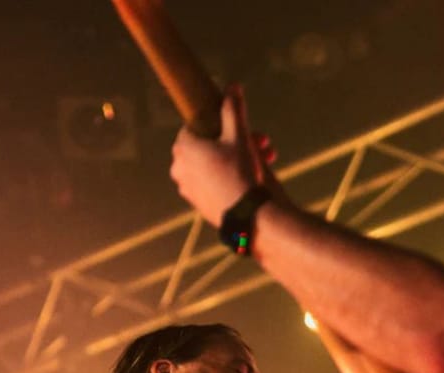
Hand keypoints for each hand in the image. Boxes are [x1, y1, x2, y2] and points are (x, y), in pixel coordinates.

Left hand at [171, 84, 269, 225]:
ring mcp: (186, 187)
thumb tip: (233, 86)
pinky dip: (228, 177)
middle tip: (262, 143)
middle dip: (238, 142)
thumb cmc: (239, 173)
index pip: (197, 125)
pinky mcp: (197, 202)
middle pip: (209, 145)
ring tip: (265, 160)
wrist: (245, 216)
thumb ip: (233, 110)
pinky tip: (251, 178)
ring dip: (238, 158)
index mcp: (182, 146)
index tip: (240, 128)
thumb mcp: (239, 136)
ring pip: (213, 164)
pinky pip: (213, 182)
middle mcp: (178, 167)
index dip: (221, 124)